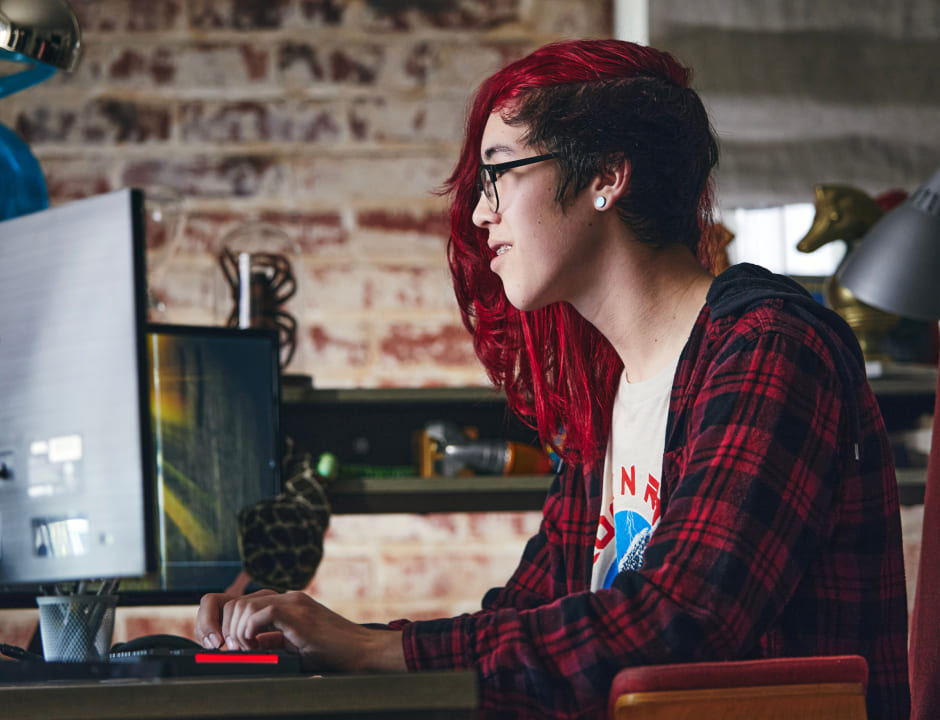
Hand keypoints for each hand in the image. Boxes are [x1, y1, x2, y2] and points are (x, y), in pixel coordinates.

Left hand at [195, 589, 405, 672]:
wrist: (362, 651)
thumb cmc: (334, 654)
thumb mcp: (296, 648)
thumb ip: (274, 643)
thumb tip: (246, 649)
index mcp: (286, 605)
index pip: (243, 603)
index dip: (228, 624)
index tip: (229, 648)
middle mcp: (287, 598)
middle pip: (236, 602)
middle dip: (226, 629)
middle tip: (234, 651)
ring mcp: (293, 603)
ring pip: (244, 605)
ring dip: (237, 632)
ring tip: (247, 651)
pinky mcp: (298, 612)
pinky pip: (261, 613)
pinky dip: (250, 632)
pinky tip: (257, 646)